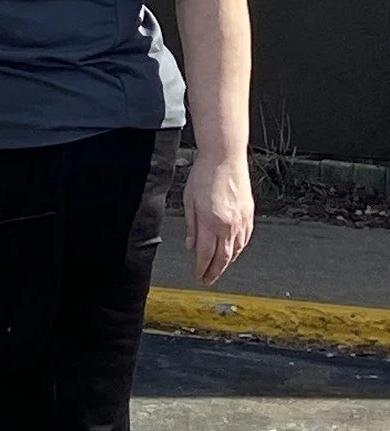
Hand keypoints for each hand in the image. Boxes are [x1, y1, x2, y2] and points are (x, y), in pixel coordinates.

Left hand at [184, 149, 253, 284]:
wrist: (225, 157)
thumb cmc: (204, 173)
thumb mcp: (189, 199)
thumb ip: (191, 225)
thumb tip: (190, 246)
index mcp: (211, 222)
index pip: (205, 255)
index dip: (200, 268)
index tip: (197, 276)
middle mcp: (228, 225)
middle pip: (222, 259)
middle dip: (213, 272)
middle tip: (206, 280)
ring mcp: (241, 222)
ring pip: (235, 251)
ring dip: (226, 263)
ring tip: (217, 268)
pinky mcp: (249, 216)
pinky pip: (244, 240)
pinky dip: (237, 250)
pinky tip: (232, 251)